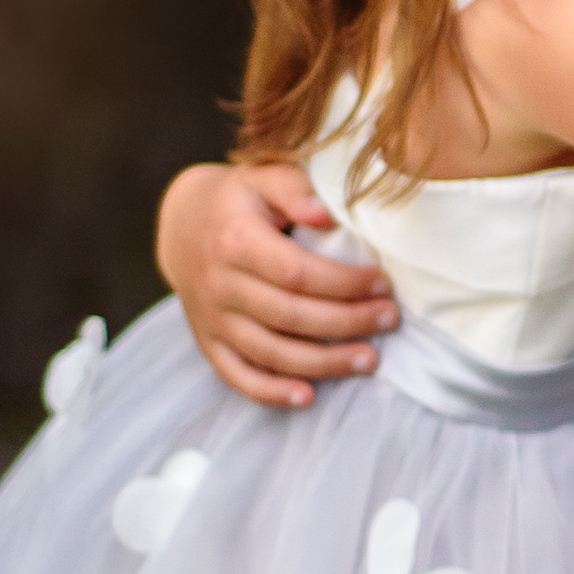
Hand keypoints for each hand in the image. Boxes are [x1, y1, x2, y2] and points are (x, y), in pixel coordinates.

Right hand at [156, 161, 398, 409]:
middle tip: (390, 319)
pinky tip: (308, 397)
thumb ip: (295, 189)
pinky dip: (272, 392)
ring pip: (270, 352)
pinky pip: (238, 375)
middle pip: (290, 316)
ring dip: (323, 363)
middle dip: (347, 322)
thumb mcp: (262, 177)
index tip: (384, 284)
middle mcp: (219, 284)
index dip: (345, 283)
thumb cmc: (239, 200)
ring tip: (369, 360)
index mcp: (235, 240)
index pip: (298, 272)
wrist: (183, 225)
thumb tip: (327, 214)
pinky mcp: (208, 342)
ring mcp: (211, 318)